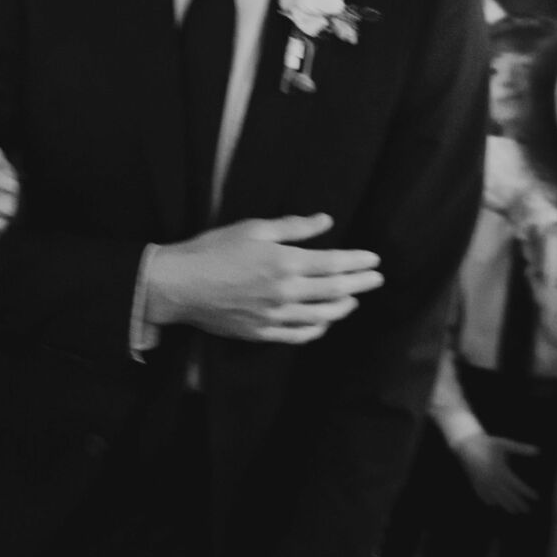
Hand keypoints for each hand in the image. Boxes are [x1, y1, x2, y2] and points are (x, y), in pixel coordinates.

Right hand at [145, 214, 382, 343]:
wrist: (179, 285)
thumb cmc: (213, 250)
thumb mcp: (254, 228)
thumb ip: (293, 227)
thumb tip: (325, 221)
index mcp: (285, 262)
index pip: (334, 264)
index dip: (357, 261)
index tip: (374, 259)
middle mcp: (285, 292)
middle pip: (335, 291)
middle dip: (361, 283)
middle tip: (377, 279)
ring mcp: (275, 316)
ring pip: (322, 316)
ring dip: (343, 307)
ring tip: (354, 300)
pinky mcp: (262, 333)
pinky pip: (300, 335)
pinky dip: (317, 328)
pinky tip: (324, 322)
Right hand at [452, 433, 539, 513]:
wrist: (466, 444)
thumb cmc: (487, 443)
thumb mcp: (505, 444)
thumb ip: (521, 449)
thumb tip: (538, 451)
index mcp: (500, 470)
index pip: (517, 485)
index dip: (527, 492)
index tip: (536, 497)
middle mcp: (492, 479)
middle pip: (508, 495)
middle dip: (518, 503)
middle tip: (527, 510)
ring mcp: (483, 483)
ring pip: (497, 498)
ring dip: (506, 505)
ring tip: (515, 511)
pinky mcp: (475, 483)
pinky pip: (484, 496)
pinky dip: (491, 501)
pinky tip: (495, 504)